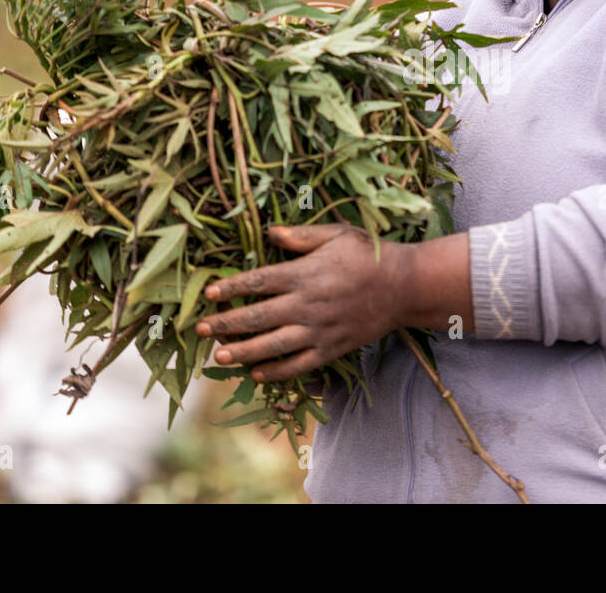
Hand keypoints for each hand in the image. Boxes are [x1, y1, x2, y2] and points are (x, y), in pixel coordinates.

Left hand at [195, 223, 412, 383]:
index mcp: (306, 274)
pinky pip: (298, 364)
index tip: (210, 293)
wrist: (404, 287)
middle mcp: (308, 304)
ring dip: (244, 352)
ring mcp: (319, 330)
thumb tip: (271, 232)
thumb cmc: (369, 255)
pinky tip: (258, 374)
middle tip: (201, 330)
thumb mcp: (338, 234)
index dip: (232, 288)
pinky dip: (276, 372)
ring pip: (273, 345)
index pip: (259, 281)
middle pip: (258, 317)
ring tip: (219, 357)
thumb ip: (302, 236)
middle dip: (226, 324)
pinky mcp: (331, 348)